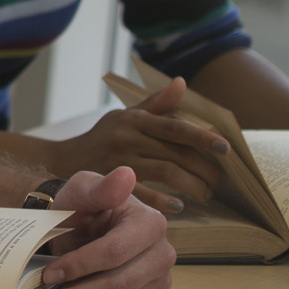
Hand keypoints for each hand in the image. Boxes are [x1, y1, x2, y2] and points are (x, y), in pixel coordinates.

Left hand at [31, 166, 174, 288]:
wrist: (81, 224)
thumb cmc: (81, 205)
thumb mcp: (83, 189)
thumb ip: (101, 187)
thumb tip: (126, 174)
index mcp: (151, 222)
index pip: (114, 252)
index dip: (80, 265)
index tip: (48, 274)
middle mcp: (163, 254)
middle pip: (118, 285)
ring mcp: (160, 280)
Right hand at [50, 77, 227, 211]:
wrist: (62, 161)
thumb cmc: (101, 138)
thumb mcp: (124, 116)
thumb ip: (156, 104)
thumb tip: (181, 83)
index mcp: (134, 120)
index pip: (175, 127)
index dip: (203, 137)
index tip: (226, 148)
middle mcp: (126, 137)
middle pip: (175, 152)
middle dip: (204, 168)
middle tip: (218, 180)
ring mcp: (118, 160)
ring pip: (166, 172)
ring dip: (192, 185)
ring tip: (205, 193)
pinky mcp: (110, 182)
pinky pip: (143, 193)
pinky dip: (164, 201)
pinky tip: (179, 205)